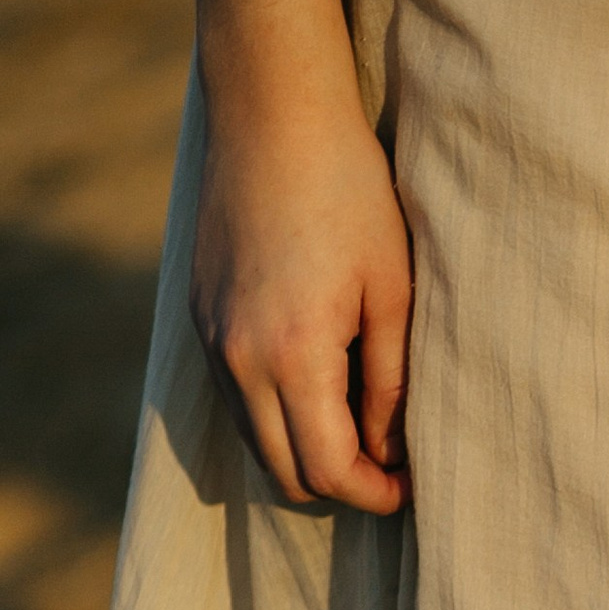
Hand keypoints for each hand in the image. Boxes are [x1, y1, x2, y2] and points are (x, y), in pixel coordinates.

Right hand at [190, 74, 412, 512]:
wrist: (271, 114)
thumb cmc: (350, 192)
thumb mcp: (393, 292)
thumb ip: (389, 384)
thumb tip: (391, 453)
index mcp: (293, 356)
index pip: (327, 470)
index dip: (374, 495)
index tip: (409, 489)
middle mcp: (238, 359)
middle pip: (285, 475)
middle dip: (339, 486)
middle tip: (388, 469)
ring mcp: (211, 340)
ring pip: (255, 443)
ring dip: (304, 453)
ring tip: (356, 427)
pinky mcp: (199, 318)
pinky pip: (235, 399)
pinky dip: (274, 415)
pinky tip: (316, 385)